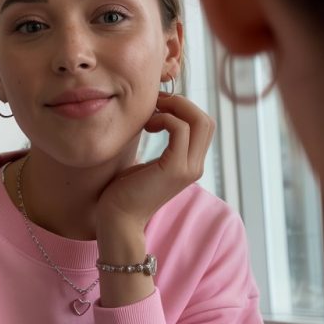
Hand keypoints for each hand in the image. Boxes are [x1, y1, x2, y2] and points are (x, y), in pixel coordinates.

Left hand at [96, 94, 215, 238]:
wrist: (117, 220)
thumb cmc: (125, 191)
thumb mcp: (149, 162)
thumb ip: (162, 144)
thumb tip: (158, 114)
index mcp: (191, 164)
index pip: (203, 125)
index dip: (184, 108)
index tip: (157, 108)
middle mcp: (196, 166)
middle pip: (206, 120)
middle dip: (182, 104)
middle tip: (156, 105)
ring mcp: (189, 168)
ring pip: (200, 121)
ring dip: (174, 108)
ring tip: (150, 115)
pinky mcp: (175, 169)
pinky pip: (179, 129)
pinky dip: (164, 119)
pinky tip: (147, 126)